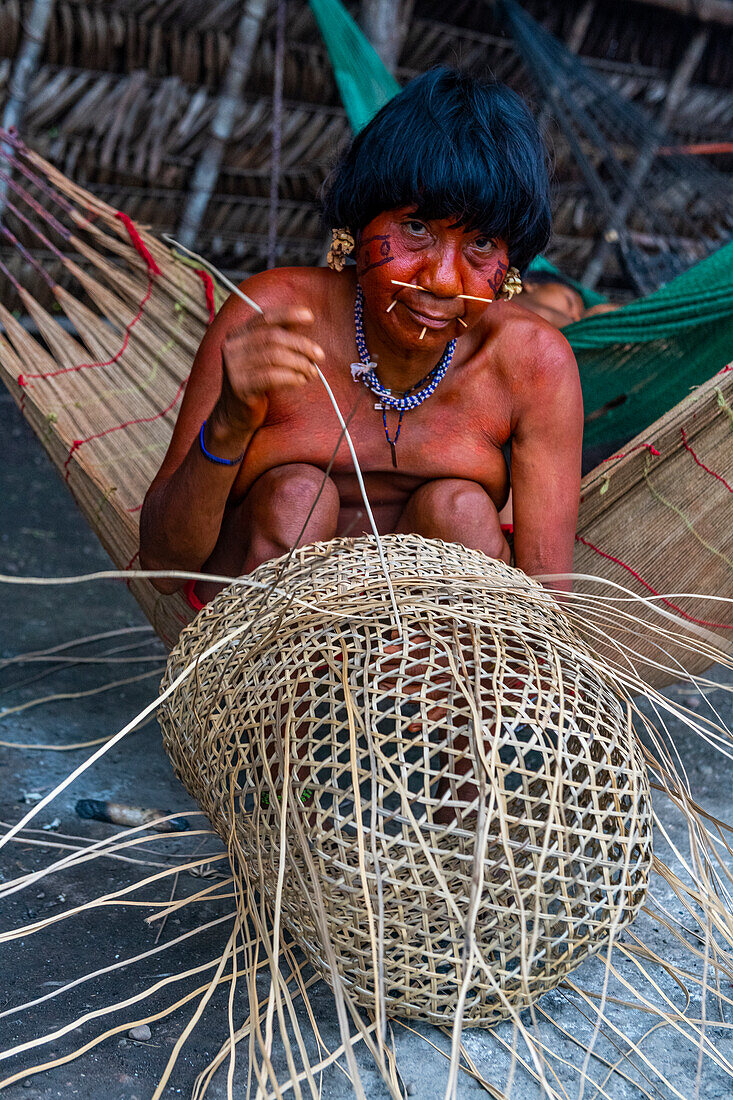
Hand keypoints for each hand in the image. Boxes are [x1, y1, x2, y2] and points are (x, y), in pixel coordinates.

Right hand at [215, 306, 323, 432]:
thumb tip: (304, 322)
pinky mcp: (240, 386)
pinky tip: (301, 381)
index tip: (310, 317)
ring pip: (274, 356)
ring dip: (300, 363)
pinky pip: (271, 377)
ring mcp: (234, 367)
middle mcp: (232, 347)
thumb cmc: (255, 382)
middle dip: (301, 345)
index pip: (265, 318)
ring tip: (312, 372)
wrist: (235, 414)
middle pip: (273, 337)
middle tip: (319, 356)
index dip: (288, 315)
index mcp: (237, 334)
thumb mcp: (262, 356)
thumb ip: (276, 340)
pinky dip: (291, 377)